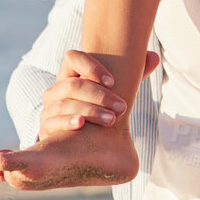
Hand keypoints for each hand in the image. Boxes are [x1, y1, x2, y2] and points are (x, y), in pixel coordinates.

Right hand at [36, 49, 157, 138]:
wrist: (80, 142)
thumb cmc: (99, 111)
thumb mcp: (114, 93)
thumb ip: (133, 75)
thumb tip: (154, 57)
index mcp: (70, 75)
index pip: (72, 57)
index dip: (91, 66)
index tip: (112, 81)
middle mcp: (56, 89)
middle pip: (72, 84)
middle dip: (100, 96)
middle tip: (122, 107)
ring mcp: (49, 108)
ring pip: (65, 103)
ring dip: (90, 111)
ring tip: (111, 120)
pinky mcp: (45, 128)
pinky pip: (52, 121)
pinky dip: (67, 121)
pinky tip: (82, 124)